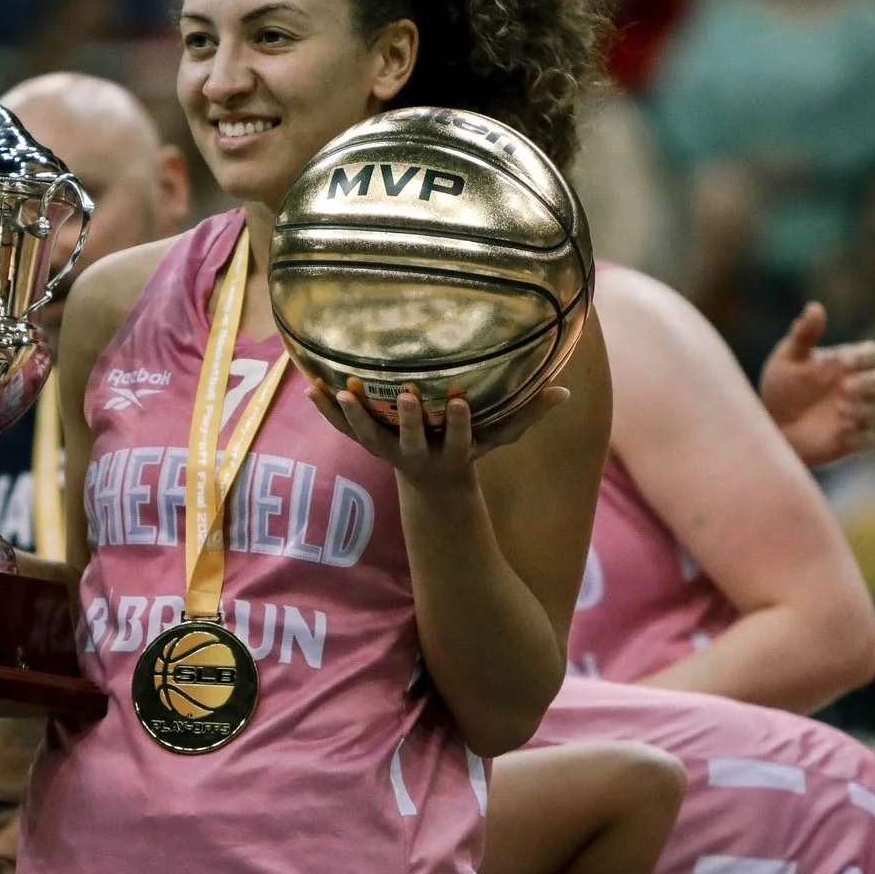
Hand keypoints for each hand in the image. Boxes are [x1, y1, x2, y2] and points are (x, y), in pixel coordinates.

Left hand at [306, 379, 569, 492]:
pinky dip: (328, 410)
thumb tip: (564, 392)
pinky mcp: (367, 443)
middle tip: (404, 394)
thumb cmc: (471, 450)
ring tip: (342, 391)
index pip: (458, 439)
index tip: (456, 400)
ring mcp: (389, 452)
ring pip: (369, 437)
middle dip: (408, 419)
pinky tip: (310, 385)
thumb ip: (529, 414)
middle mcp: (418, 455)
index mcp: (452, 453)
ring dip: (355, 416)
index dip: (457, 423)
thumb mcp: (501, 437)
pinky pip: (344, 429)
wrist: (432, 487)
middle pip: (410, 440)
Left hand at [760, 302, 874, 466]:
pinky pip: (869, 440)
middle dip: (873, 382)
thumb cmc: (782, 387)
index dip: (866, 357)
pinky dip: (859, 436)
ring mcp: (858, 415)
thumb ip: (804, 335)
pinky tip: (840, 431)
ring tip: (840, 408)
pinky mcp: (852, 441)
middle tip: (847, 387)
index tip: (845, 362)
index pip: (874, 354)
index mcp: (848, 364)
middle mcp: (859, 388)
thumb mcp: (787, 358)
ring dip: (864, 408)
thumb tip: (815, 307)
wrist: (769, 425)